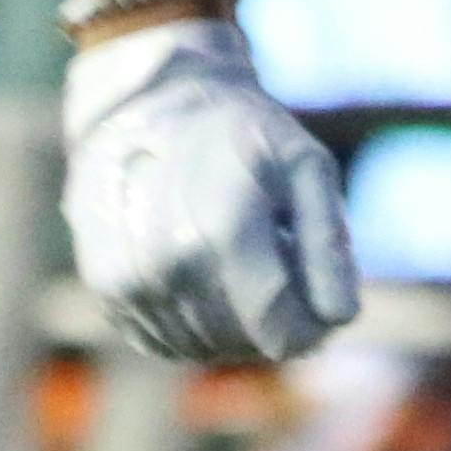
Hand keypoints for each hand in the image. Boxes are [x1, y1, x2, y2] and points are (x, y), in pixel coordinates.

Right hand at [63, 16, 359, 362]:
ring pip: (204, 348)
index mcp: (224, 233)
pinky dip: (195, 324)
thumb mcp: (305, 166)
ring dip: (235, 324)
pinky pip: (165, 341)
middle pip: (245, 344)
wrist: (147, 102)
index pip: (280, 333)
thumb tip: (341, 318)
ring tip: (243, 261)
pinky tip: (207, 275)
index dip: (311, 329)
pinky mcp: (109, 292)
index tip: (322, 301)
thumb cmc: (241, 132)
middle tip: (285, 269)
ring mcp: (132, 284)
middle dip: (276, 321)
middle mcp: (170, 267)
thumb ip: (327, 244)